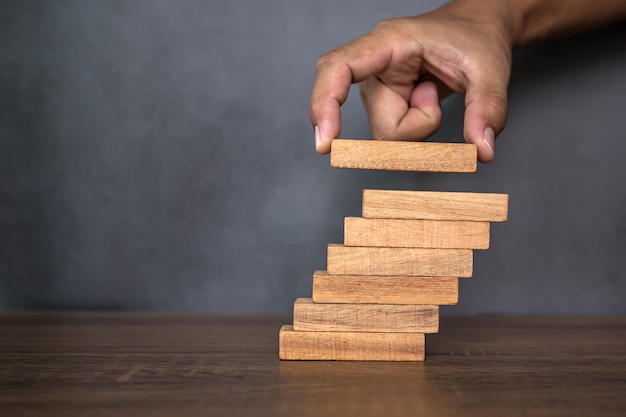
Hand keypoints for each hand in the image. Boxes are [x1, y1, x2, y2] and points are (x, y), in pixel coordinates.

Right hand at [309, 1, 514, 162]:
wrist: (478, 30)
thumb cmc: (476, 39)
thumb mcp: (491, 70)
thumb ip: (487, 109)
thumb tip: (482, 152)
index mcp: (388, 43)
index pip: (337, 69)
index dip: (325, 103)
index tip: (325, 142)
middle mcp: (373, 67)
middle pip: (381, 126)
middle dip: (417, 127)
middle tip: (436, 92)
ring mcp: (376, 88)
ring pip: (389, 136)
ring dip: (420, 127)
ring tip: (434, 90)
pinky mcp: (383, 103)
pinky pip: (396, 136)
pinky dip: (417, 128)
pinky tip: (426, 98)